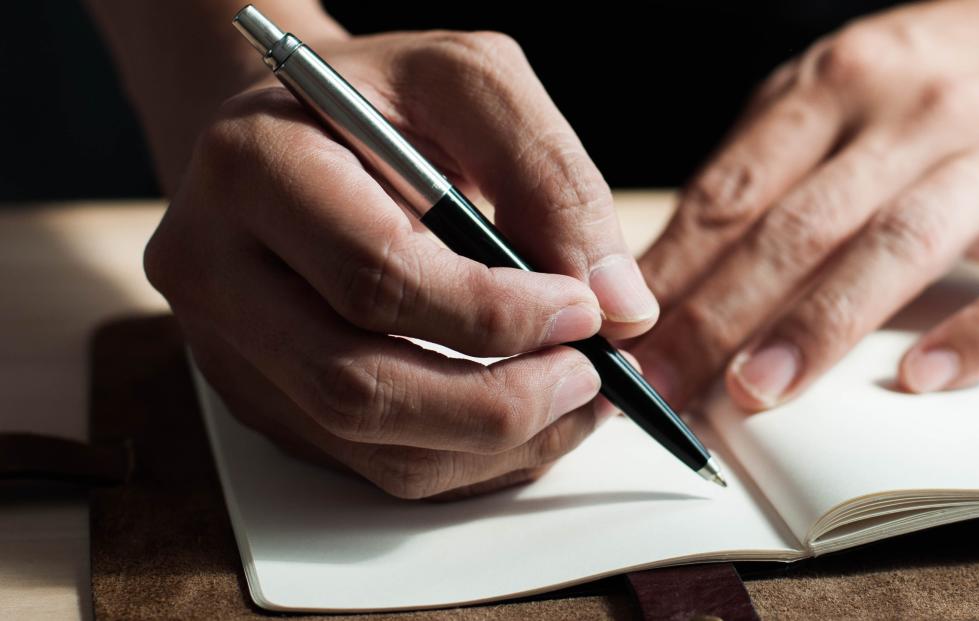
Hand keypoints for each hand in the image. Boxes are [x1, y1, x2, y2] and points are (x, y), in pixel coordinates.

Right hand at [146, 31, 659, 497]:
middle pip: (357, 387)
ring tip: (575, 399)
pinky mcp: (263, 398)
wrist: (298, 127)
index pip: (376, 276)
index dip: (495, 315)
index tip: (586, 313)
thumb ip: (551, 176)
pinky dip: (466, 458)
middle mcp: (214, 270)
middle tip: (591, 378)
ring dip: (493, 444)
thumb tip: (620, 305)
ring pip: (367, 445)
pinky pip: (370, 464)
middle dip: (499, 402)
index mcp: (254, 169)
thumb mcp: (472, 84)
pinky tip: (525, 416)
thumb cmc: (385, 101)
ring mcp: (229, 348)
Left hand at [634, 0, 978, 409]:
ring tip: (755, 393)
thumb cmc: (952, 72)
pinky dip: (976, 336)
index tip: (622, 340)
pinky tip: (921, 382)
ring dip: (817, 326)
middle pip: (795, 226)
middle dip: (717, 315)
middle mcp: (912, 116)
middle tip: (662, 391)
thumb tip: (672, 269)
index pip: (734, 189)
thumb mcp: (847, 84)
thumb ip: (768, 165)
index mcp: (837, 84)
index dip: (669, 273)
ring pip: (893, 246)